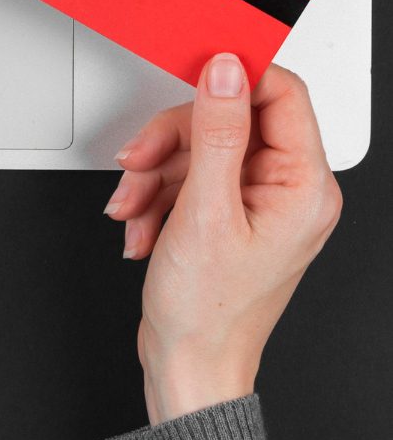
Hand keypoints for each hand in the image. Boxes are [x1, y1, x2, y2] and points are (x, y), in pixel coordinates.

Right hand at [103, 55, 341, 422]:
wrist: (187, 365)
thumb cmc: (208, 311)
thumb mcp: (205, 211)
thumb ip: (216, 133)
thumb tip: (225, 73)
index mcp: (304, 186)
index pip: (281, 95)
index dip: (232, 79)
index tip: (190, 77)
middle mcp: (288, 189)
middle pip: (226, 119)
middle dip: (171, 140)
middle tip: (140, 163)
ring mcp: (256, 202)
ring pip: (197, 147)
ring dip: (153, 174)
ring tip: (135, 210)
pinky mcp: (227, 212)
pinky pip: (186, 175)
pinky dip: (155, 195)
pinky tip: (145, 225)